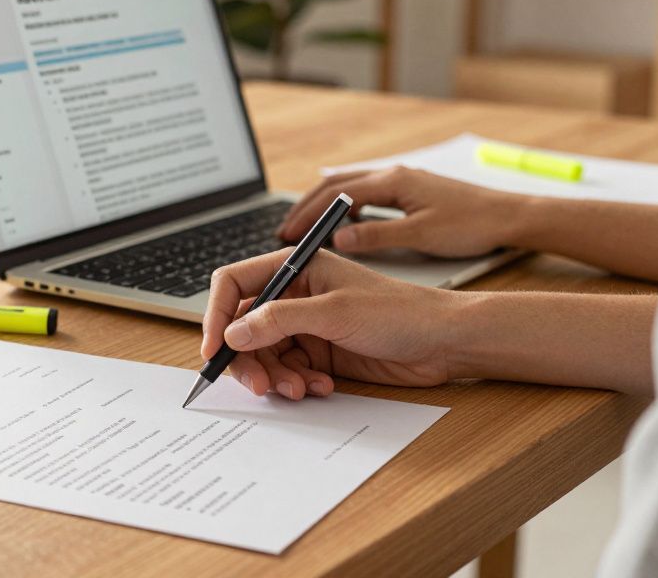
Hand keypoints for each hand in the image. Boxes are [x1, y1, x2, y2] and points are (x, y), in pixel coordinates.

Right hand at [201, 249, 459, 399]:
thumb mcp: (335, 312)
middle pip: (244, 326)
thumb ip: (279, 320)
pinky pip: (288, 370)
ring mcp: (306, 324)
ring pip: (265, 354)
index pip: (235, 283)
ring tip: (299, 389)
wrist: (444, 341)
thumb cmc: (401, 311)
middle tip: (259, 385)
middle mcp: (295, 294)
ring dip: (275, 376)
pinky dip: (297, 382)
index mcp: (295, 267)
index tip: (213, 349)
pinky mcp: (320, 351)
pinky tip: (321, 386)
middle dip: (248, 358)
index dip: (216, 315)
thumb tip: (233, 332)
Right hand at [278, 167, 526, 257]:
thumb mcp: (421, 236)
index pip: (335, 195)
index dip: (306, 215)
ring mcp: (402, 181)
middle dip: (306, 208)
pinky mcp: (411, 192)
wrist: (511, 217)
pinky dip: (347, 209)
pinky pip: (368, 196)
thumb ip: (377, 237)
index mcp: (392, 182)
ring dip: (324, 207)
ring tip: (305, 230)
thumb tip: (337, 239)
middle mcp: (393, 175)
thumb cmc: (472, 225)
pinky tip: (347, 228)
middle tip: (284, 232)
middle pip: (335, 186)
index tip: (286, 234)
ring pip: (350, 189)